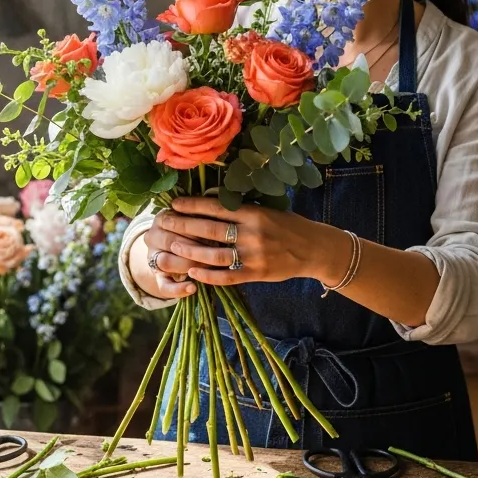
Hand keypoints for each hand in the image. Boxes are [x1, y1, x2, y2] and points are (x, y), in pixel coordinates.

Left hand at [150, 197, 350, 288]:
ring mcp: (253, 256)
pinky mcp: (256, 275)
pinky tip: (192, 272)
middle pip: (209, 229)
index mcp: (253, 213)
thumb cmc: (288, 225)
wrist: (314, 249)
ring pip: (213, 255)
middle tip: (163, 222)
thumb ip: (242, 208)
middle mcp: (252, 233)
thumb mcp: (267, 209)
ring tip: (171, 246)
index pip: (216, 207)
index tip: (174, 204)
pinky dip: (207, 275)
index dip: (192, 205)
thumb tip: (211, 200)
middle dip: (183, 225)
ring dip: (189, 251)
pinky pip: (226, 277)